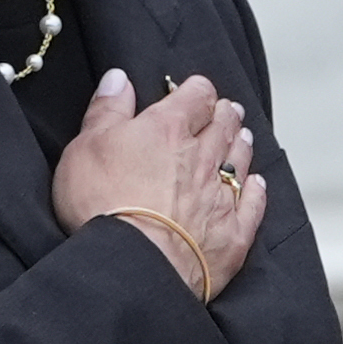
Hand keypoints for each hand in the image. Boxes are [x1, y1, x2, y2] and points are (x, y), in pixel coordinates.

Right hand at [50, 72, 268, 303]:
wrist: (131, 265)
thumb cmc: (101, 204)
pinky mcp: (232, 235)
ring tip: (243, 137)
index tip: (195, 89)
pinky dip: (256, 192)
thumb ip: (106, 110)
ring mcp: (219, 197)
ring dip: (241, 146)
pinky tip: (256, 185)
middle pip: (223, 126)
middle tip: (228, 110)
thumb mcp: (86, 147)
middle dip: (225, 115)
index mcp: (167, 130)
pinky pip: (252, 206)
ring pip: (240, 161)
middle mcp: (201, 158)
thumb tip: (119, 79)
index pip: (195, 96)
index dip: (197, 90)